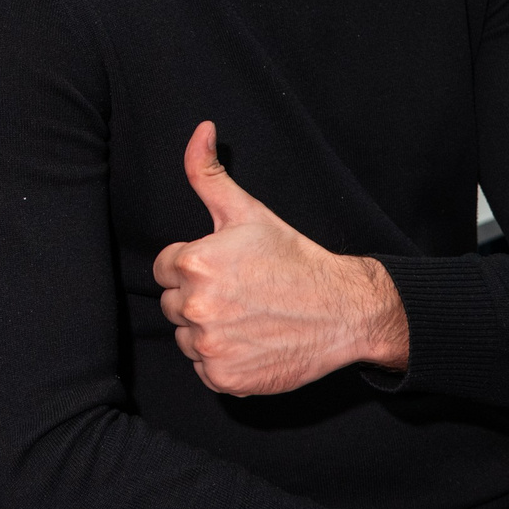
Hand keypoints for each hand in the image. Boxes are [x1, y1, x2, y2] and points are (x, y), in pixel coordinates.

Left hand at [153, 121, 408, 394]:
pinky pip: (204, 370)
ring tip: (248, 317)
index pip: (164, 268)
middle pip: (172, 304)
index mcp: (194, 263)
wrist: (344, 310)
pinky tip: (252, 343)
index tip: (227, 269)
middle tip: (241, 293)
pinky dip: (223, 362)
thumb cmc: (294, 259)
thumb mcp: (249, 211)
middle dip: (199, 298)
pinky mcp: (225, 379)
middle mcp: (196, 306)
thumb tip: (200, 129)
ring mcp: (210, 346)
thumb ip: (209, 173)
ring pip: (186, 338)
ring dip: (208, 331)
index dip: (193, 267)